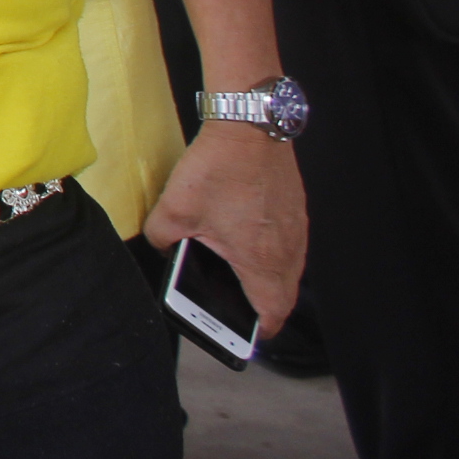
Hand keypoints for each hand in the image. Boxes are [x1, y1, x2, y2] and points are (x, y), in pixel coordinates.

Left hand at [139, 122, 306, 333]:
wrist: (249, 125)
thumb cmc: (217, 170)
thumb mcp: (174, 210)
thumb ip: (162, 239)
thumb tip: (163, 247)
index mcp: (263, 261)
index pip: (273, 313)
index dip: (259, 330)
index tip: (243, 333)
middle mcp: (289, 251)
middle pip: (282, 295)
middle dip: (260, 306)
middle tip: (234, 306)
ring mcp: (297, 229)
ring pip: (288, 270)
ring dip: (267, 279)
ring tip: (236, 277)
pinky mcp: (295, 209)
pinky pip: (289, 245)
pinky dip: (272, 253)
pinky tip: (245, 241)